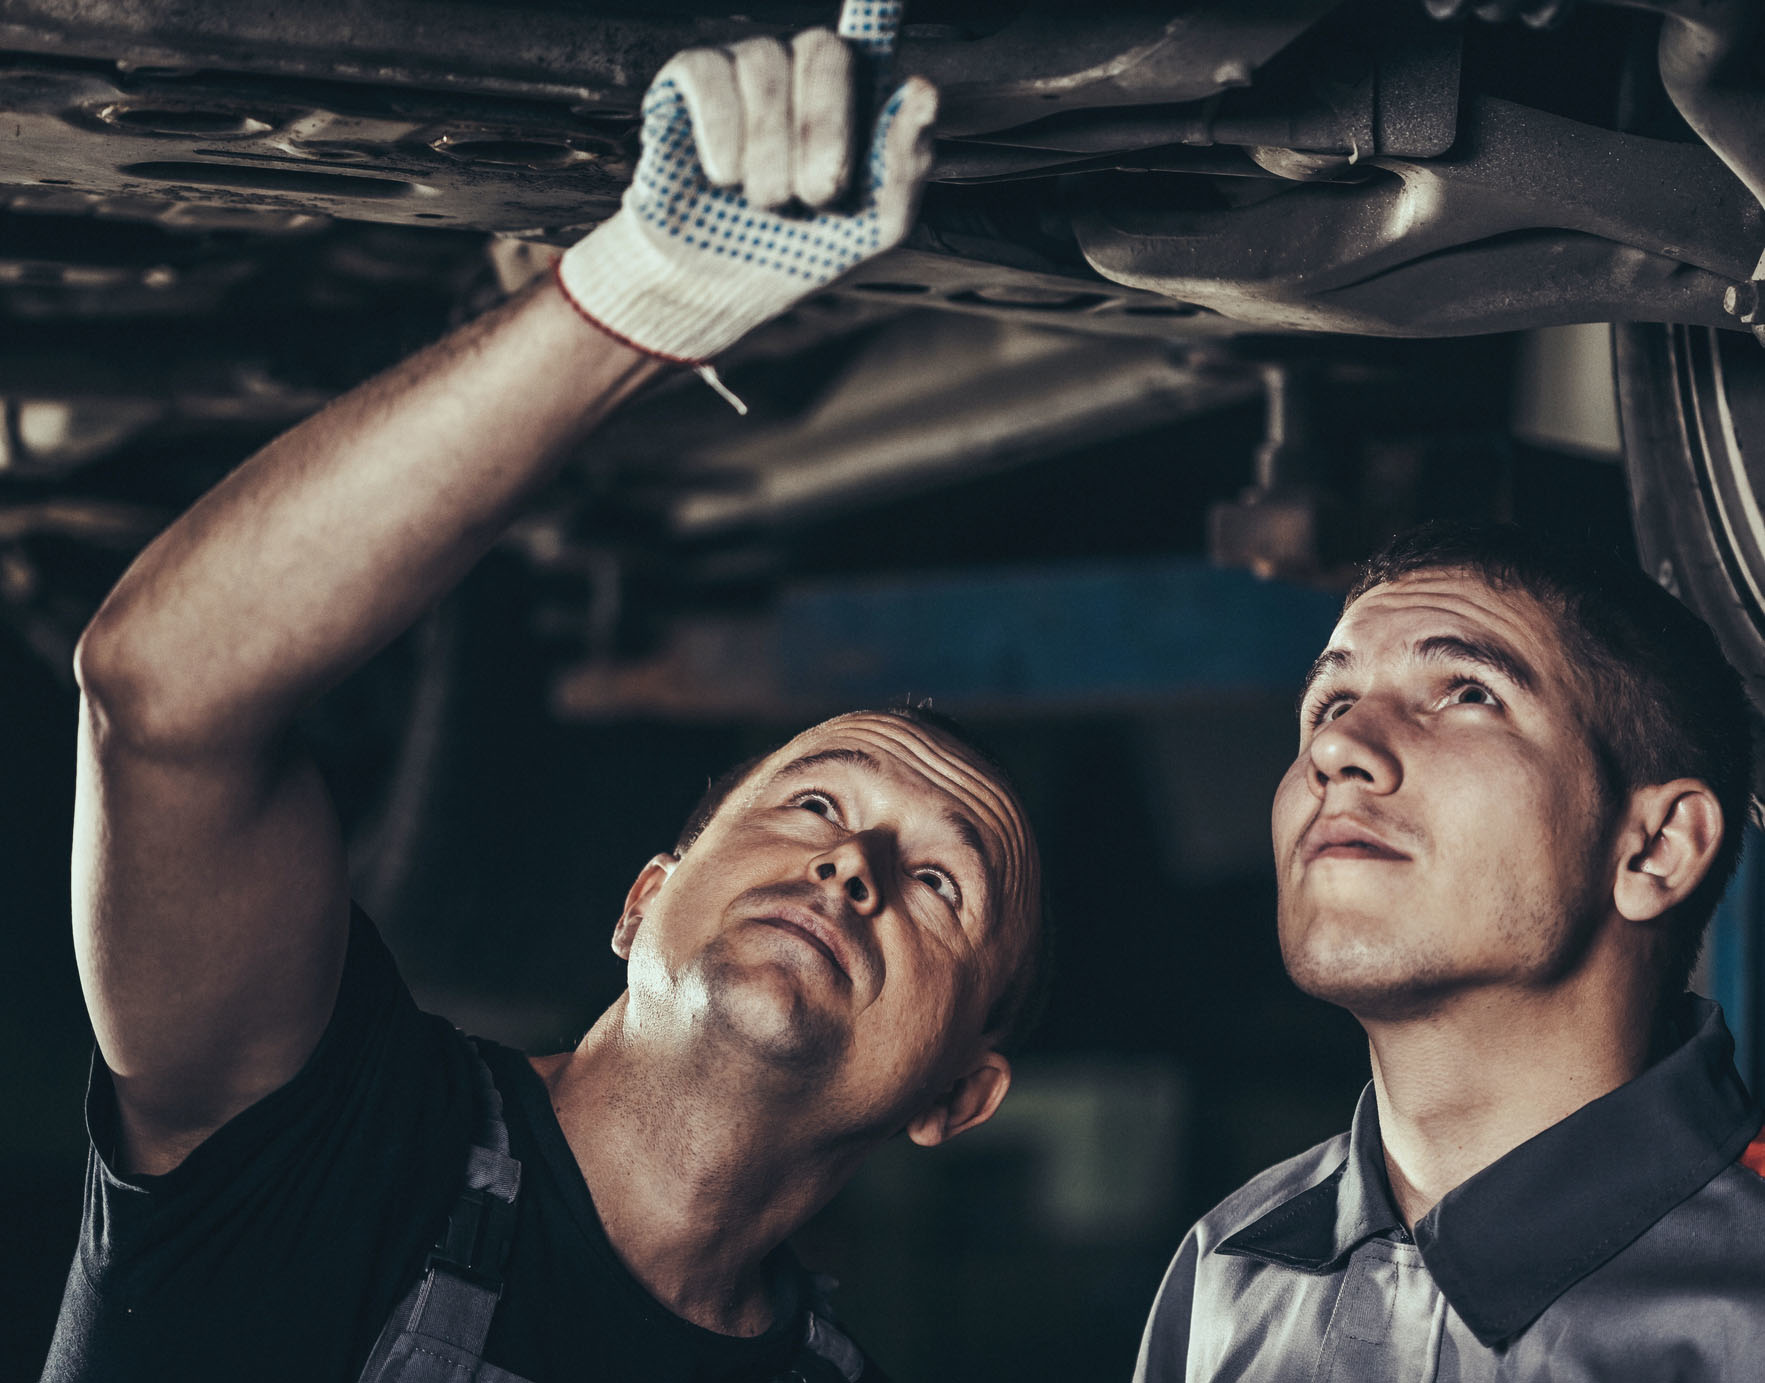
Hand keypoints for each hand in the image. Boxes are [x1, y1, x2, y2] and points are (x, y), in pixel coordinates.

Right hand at [556, 0, 936, 366]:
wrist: (726, 285)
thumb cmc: (805, 248)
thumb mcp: (877, 224)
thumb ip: (908, 162)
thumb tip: (921, 88)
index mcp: (853, 94)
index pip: (870, 25)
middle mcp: (799, 67)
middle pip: (823, 49)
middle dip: (823, 131)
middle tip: (818, 195)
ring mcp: (744, 68)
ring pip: (764, 63)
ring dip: (770, 150)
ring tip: (766, 203)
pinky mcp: (691, 79)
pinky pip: (709, 73)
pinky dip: (721, 132)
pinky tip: (723, 176)